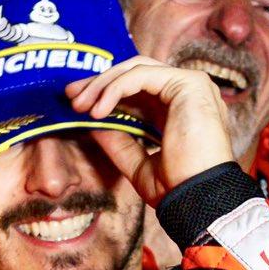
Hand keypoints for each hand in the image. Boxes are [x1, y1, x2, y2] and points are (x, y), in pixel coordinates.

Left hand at [65, 56, 233, 203]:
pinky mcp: (189, 83)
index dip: (106, 92)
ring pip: (136, 68)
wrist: (197, 200)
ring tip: (81, 105)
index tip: (79, 105)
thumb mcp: (137, 163)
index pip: (138, 89)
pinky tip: (99, 109)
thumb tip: (93, 123)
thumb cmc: (176, 190)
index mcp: (179, 110)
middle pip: (135, 72)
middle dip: (99, 82)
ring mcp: (191, 85)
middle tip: (71, 96)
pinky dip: (115, 88)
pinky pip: (142, 75)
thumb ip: (119, 141)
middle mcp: (187, 94)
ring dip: (103, 84)